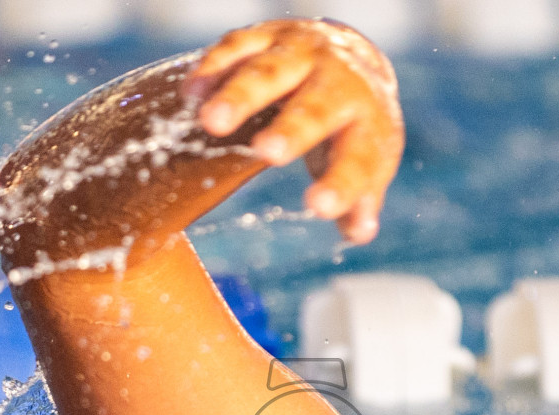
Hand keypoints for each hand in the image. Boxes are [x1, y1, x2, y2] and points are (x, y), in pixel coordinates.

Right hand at [184, 19, 403, 244]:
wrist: (352, 57)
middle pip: (315, 107)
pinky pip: (237, 47)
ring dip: (239, 96)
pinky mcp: (266, 36)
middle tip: (268, 151)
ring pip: (269, 72)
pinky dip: (213, 69)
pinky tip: (191, 94)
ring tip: (210, 122)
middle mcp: (338, 83)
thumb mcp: (366, 161)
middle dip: (291, 128)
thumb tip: (359, 232)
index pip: (356, 158)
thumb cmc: (351, 128)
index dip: (340, 183)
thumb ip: (360, 199)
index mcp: (367, 123)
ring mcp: (301, 55)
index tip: (319, 207)